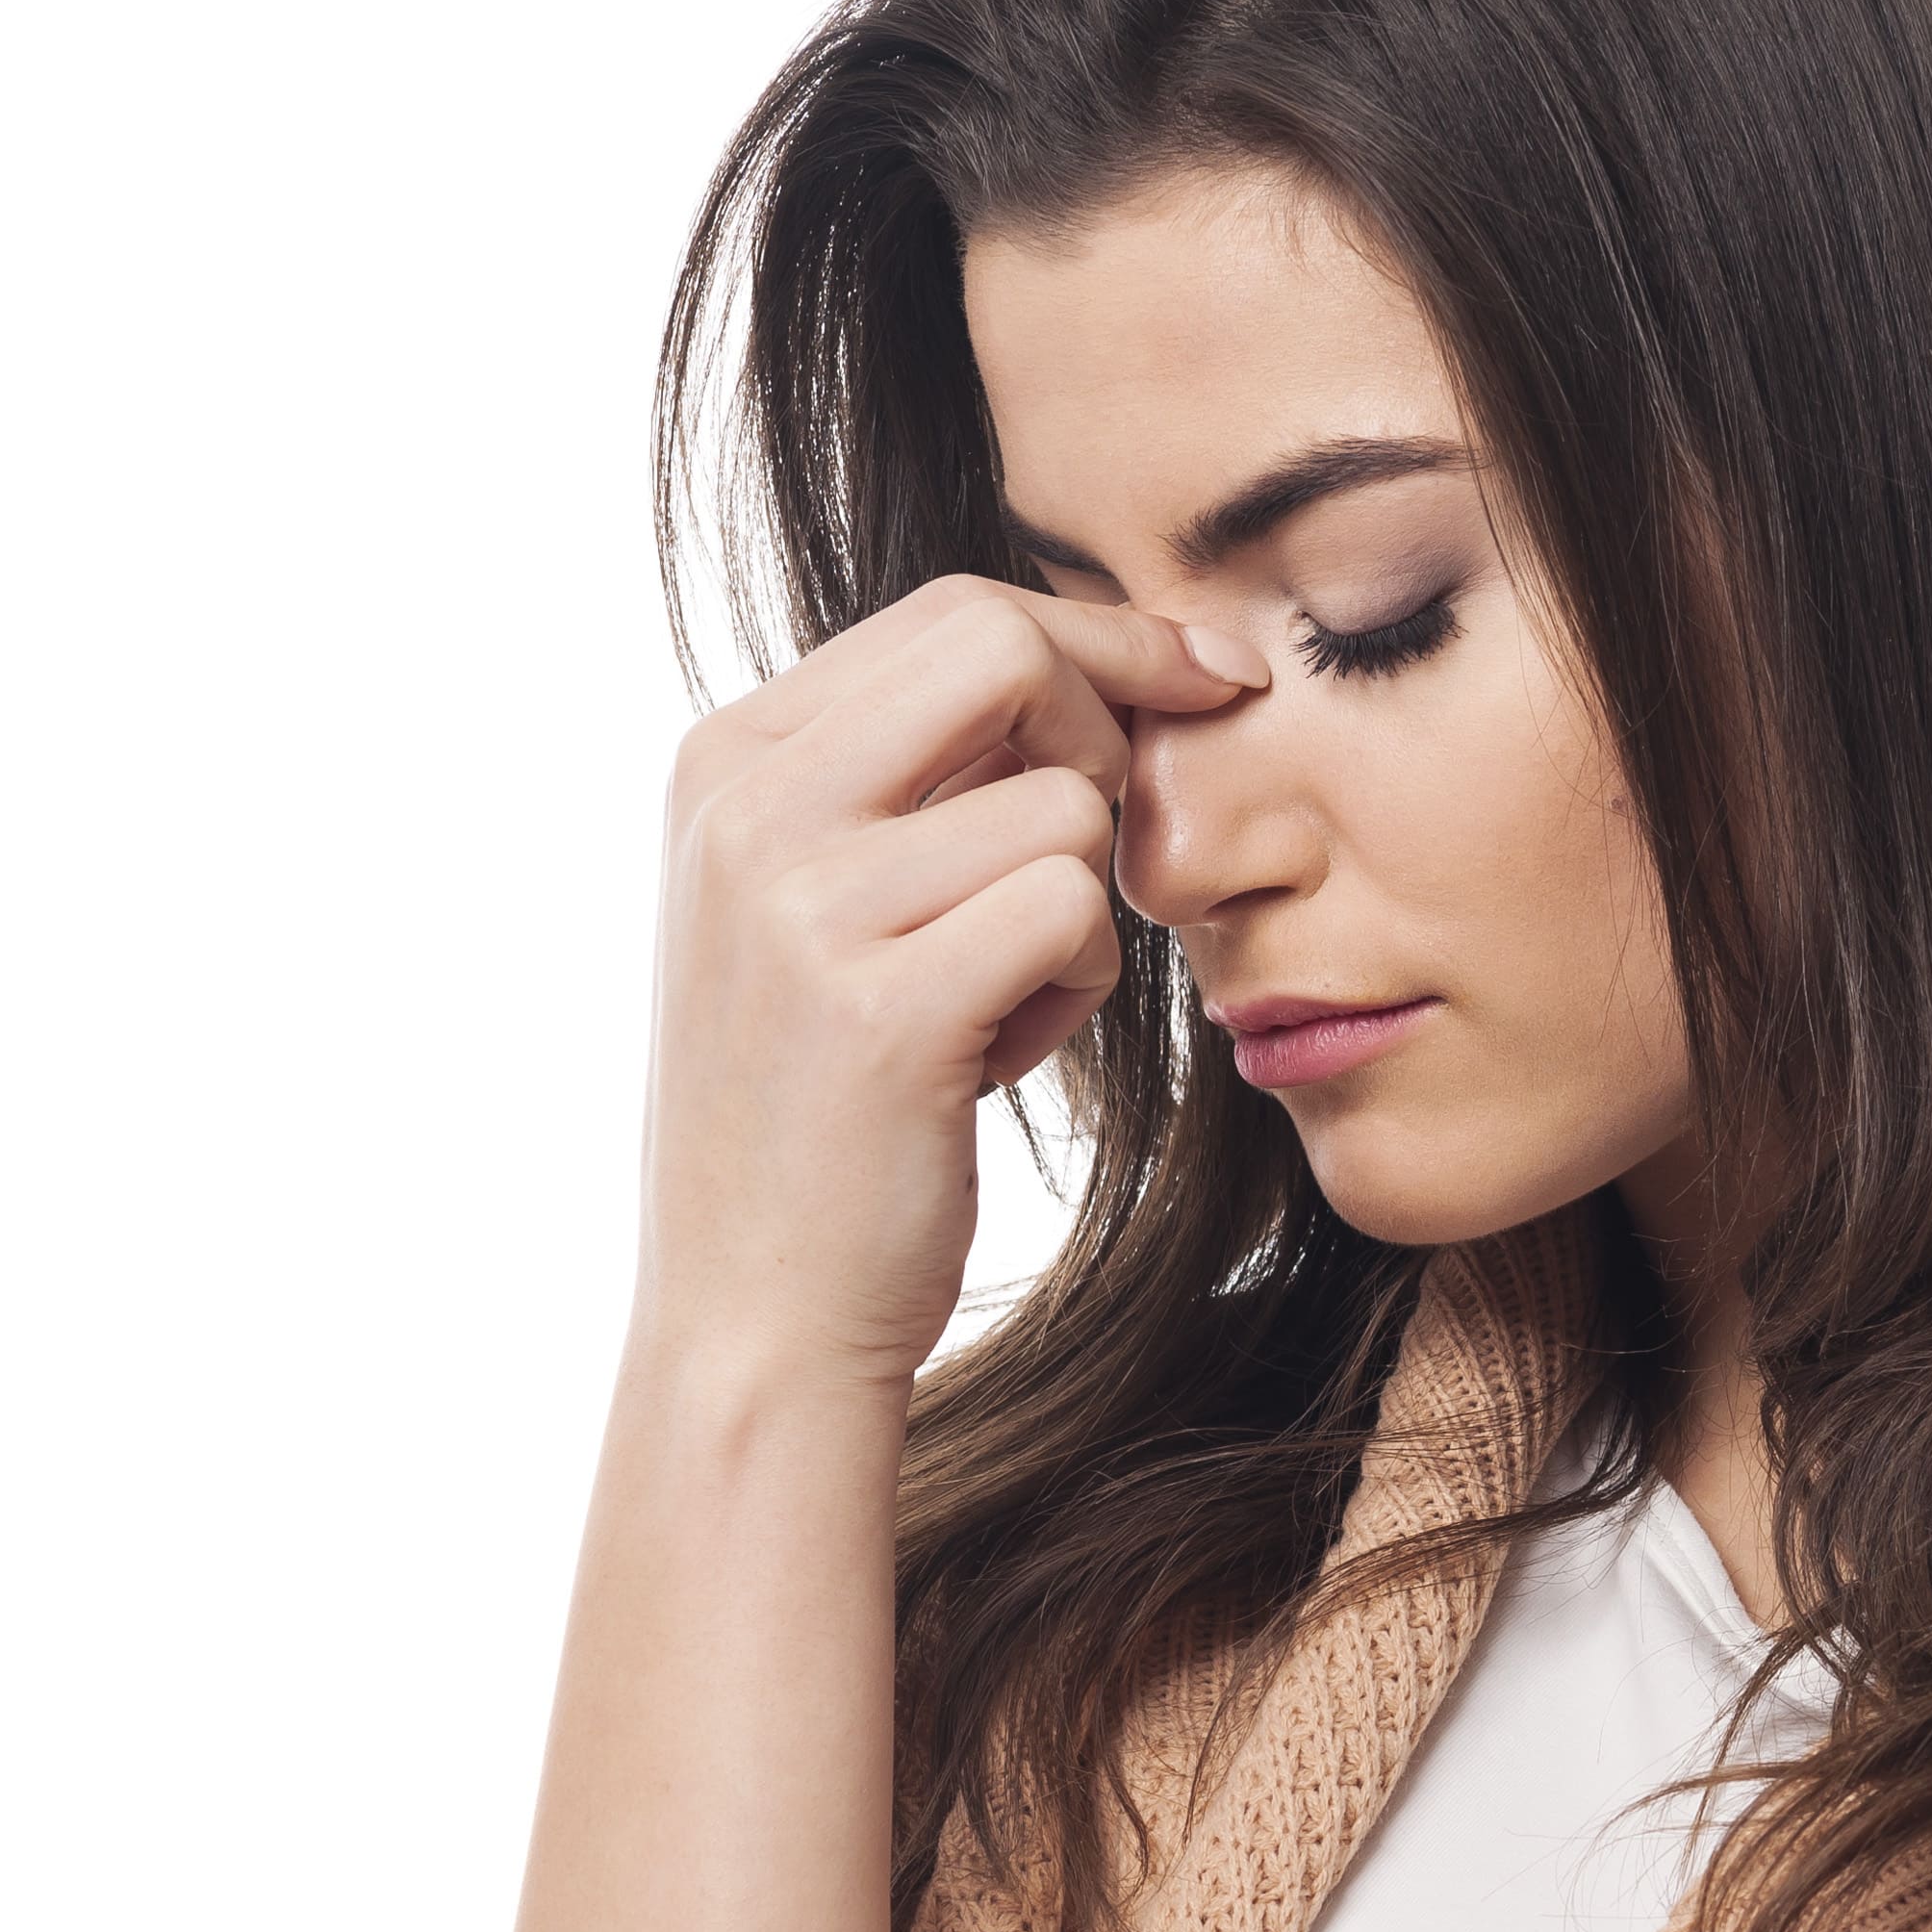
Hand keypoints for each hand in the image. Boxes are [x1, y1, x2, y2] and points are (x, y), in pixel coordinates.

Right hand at [641, 572, 1263, 1392]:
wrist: (755, 1318)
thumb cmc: (821, 1117)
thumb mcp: (819, 911)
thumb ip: (907, 781)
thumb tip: (1080, 667)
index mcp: (726, 760)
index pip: (951, 613)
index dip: (1101, 638)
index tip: (1206, 678)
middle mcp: (747, 806)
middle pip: (1002, 645)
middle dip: (1110, 723)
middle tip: (1111, 841)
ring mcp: (802, 903)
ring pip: (1062, 806)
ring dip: (1082, 912)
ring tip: (1002, 1007)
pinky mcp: (880, 1007)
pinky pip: (1071, 912)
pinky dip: (1075, 989)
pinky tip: (1000, 1059)